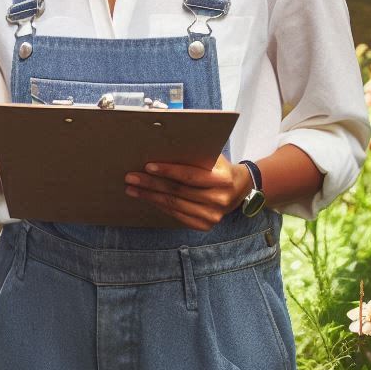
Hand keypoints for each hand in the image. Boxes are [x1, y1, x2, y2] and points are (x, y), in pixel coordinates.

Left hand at [124, 156, 251, 231]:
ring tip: (132, 189)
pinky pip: (177, 215)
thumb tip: (163, 144)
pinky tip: (148, 199)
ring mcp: (212, 216)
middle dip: (151, 184)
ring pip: (174, 205)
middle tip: (131, 177)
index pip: (189, 175)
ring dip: (150, 196)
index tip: (148, 166)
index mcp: (222, 179)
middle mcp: (218, 199)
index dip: (167, 171)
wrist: (239, 188)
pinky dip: (160, 206)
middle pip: (177, 191)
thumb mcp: (212, 157)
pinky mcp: (205, 225)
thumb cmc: (219, 167)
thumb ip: (194, 153)